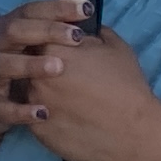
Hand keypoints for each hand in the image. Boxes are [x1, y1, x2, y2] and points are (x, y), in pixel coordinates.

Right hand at [0, 0, 83, 160]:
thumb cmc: (15, 68)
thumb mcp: (27, 46)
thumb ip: (50, 32)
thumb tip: (87, 17)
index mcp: (5, 28)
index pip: (30, 11)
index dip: (57, 7)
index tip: (85, 8)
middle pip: (15, 31)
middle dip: (47, 31)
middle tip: (77, 36)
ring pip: (4, 65)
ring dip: (31, 65)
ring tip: (59, 67)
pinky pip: (3, 108)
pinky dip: (22, 111)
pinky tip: (44, 112)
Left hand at [0, 1, 160, 160]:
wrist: (133, 132)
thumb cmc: (127, 86)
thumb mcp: (115, 48)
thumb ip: (94, 32)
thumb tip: (83, 28)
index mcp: (52, 49)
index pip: (37, 37)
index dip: (50, 44)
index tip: (63, 52)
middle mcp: (36, 75)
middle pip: (28, 66)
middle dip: (41, 69)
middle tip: (65, 78)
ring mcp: (33, 105)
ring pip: (28, 94)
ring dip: (41, 93)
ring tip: (67, 99)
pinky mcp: (37, 132)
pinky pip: (34, 119)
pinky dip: (47, 116)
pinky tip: (66, 117)